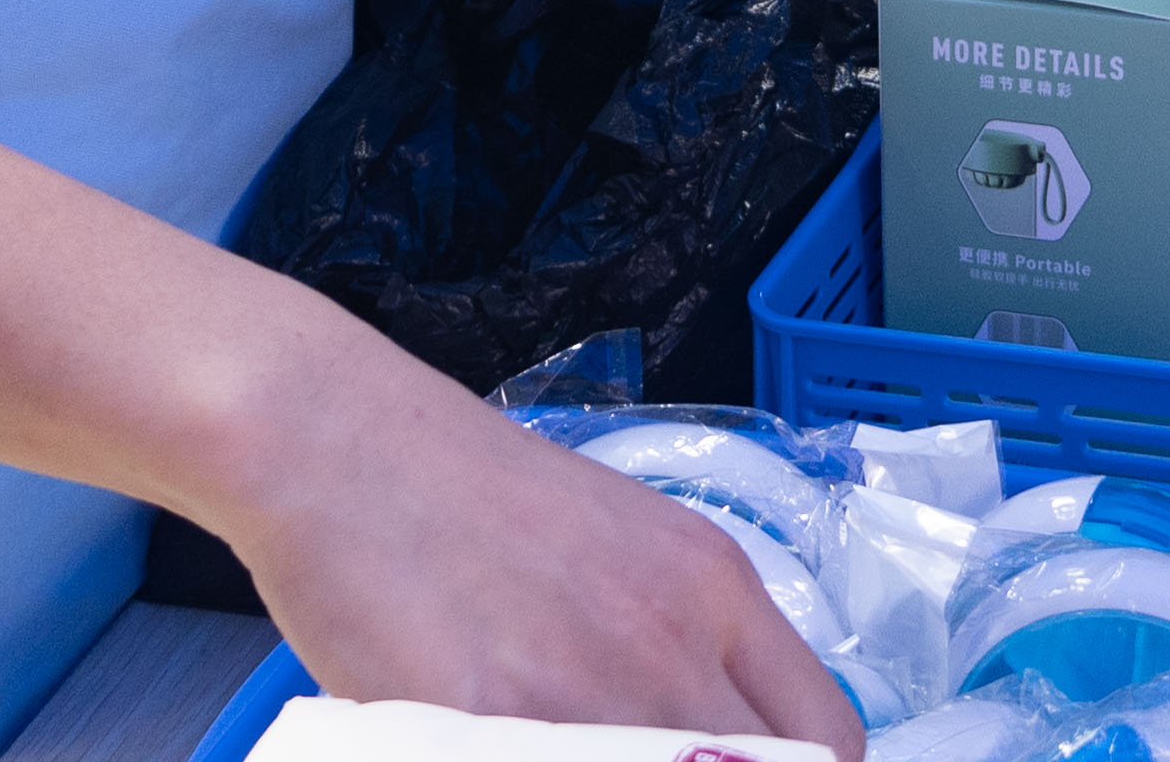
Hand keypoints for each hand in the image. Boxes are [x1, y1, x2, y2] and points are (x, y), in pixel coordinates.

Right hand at [216, 356, 856, 746]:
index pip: (830, 739)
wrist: (339, 438)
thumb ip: (681, 637)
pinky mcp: (482, 724)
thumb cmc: (464, 492)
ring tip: (557, 742)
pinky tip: (489, 745)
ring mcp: (580, 689)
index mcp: (713, 587)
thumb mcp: (622, 544)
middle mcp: (667, 641)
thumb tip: (719, 734)